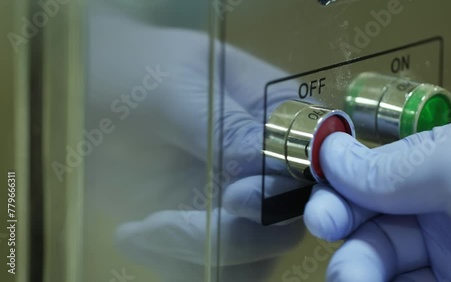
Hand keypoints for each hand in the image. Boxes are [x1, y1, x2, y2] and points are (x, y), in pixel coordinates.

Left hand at [88, 8, 304, 280]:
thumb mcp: (172, 88)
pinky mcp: (203, 228)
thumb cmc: (126, 70)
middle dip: (234, 237)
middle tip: (166, 223)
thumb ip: (223, 125)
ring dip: (201, 257)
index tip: (233, 200)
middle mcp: (263, 163)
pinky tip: (134, 237)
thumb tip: (266, 167)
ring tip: (140, 231)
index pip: (312, 162)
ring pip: (255, 259)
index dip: (288, 191)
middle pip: (286, 224)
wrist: (82, 97)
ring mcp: (234, 201)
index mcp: (271, 114)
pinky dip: (178, 266)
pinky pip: (216, 269)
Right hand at [304, 109, 450, 280]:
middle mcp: (442, 214)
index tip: (323, 220)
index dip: (339, 201)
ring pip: (387, 270)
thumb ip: (390, 168)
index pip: (368, 186)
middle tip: (348, 274)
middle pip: (373, 235)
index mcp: (437, 169)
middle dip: (353, 255)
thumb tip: (330, 152)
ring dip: (363, 276)